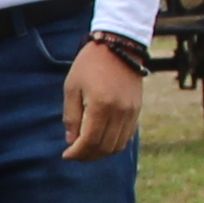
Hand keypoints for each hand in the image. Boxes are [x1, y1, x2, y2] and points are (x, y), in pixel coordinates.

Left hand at [62, 40, 144, 162]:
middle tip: (75, 155)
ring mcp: (131, 112)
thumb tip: (72, 141)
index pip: (90, 141)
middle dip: (88, 156)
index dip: (77, 153)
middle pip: (105, 147)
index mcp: (101, 105)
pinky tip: (101, 140)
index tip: (66, 155)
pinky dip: (113, 144)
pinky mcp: (137, 110)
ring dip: (101, 153)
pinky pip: (127, 136)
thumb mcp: (72, 87)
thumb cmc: (89, 64)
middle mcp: (119, 112)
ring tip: (87, 150)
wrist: (118, 46)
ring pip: (118, 145)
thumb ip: (71, 116)